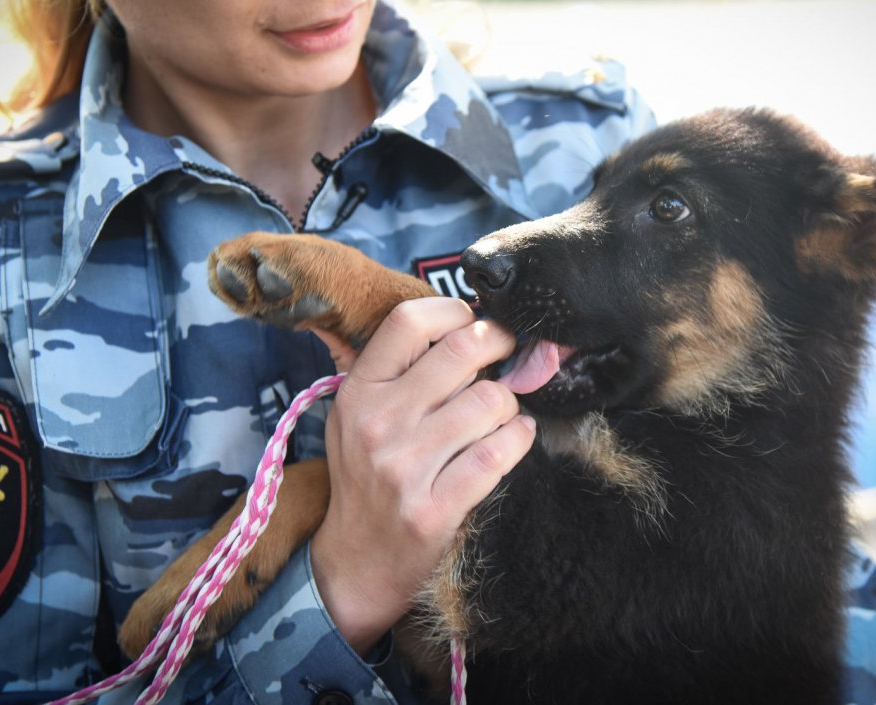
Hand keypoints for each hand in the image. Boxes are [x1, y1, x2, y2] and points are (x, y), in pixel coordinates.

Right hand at [308, 297, 535, 653]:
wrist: (357, 563)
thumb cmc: (367, 477)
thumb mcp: (356, 414)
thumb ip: (396, 368)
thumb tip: (459, 320)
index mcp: (358, 391)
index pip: (410, 321)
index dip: (455, 312)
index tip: (474, 326)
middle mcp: (377, 423)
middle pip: (463, 352)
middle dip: (500, 348)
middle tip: (509, 357)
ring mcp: (405, 467)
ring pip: (491, 401)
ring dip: (509, 404)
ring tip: (501, 413)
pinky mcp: (434, 509)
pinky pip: (499, 453)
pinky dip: (518, 438)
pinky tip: (513, 438)